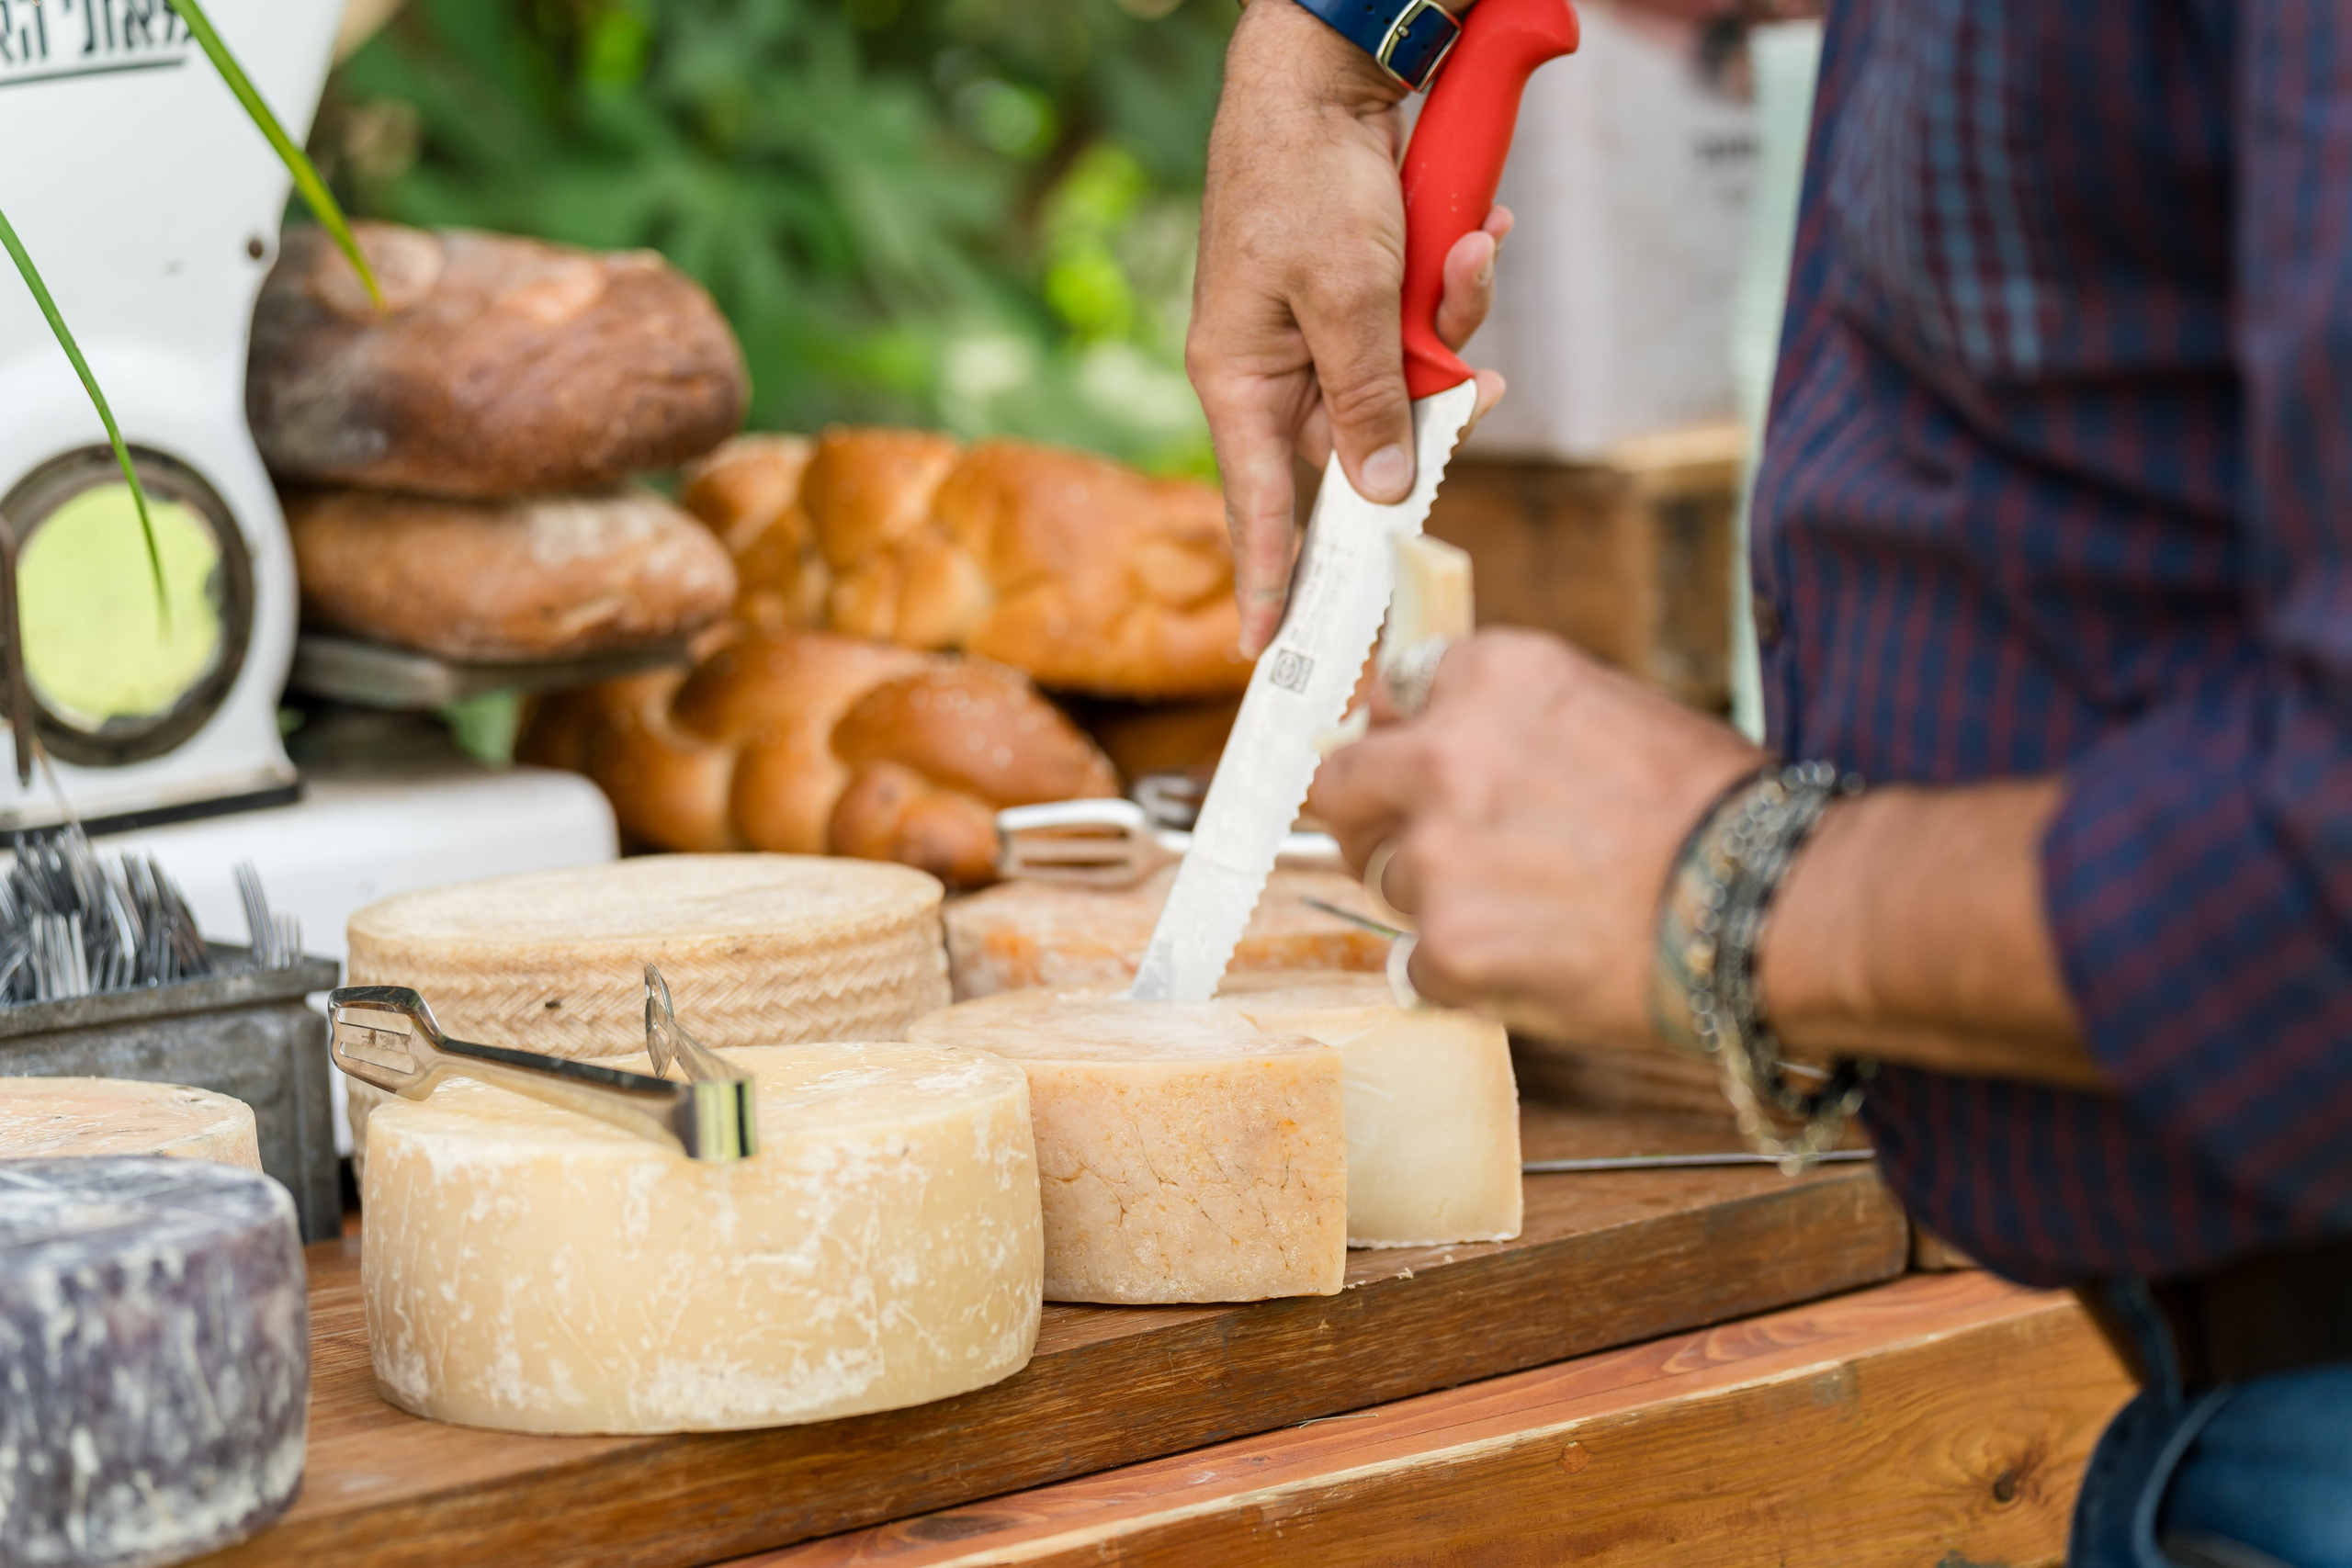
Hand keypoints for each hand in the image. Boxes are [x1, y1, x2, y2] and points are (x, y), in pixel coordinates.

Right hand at [1189, 0, 1509, 654]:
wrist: (1323, 73)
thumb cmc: (1308, 177)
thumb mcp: (1349, 296)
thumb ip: (1369, 398)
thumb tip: (1381, 492)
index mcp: (1239, 379)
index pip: (1257, 508)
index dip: (1268, 582)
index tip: (1267, 654)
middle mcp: (1274, 370)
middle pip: (1357, 447)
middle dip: (1423, 417)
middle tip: (1469, 404)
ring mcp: (1319, 337)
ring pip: (1403, 388)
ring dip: (1451, 330)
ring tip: (1469, 251)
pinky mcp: (1360, 302)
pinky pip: (1418, 334)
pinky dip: (1455, 288)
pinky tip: (1477, 233)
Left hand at [1310, 630, 1761, 1044]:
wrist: (1768, 905)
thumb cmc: (1713, 811)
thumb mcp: (1606, 709)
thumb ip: (1511, 721)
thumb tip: (1440, 737)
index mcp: (1490, 675)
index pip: (1393, 696)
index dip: (1409, 739)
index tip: (1422, 769)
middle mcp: (1443, 754)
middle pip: (1342, 786)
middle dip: (1373, 817)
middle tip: (1427, 848)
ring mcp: (1436, 855)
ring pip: (1385, 881)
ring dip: (1435, 900)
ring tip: (1528, 913)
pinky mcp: (1446, 946)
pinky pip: (1413, 964)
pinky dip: (1457, 974)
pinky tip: (1529, 965)